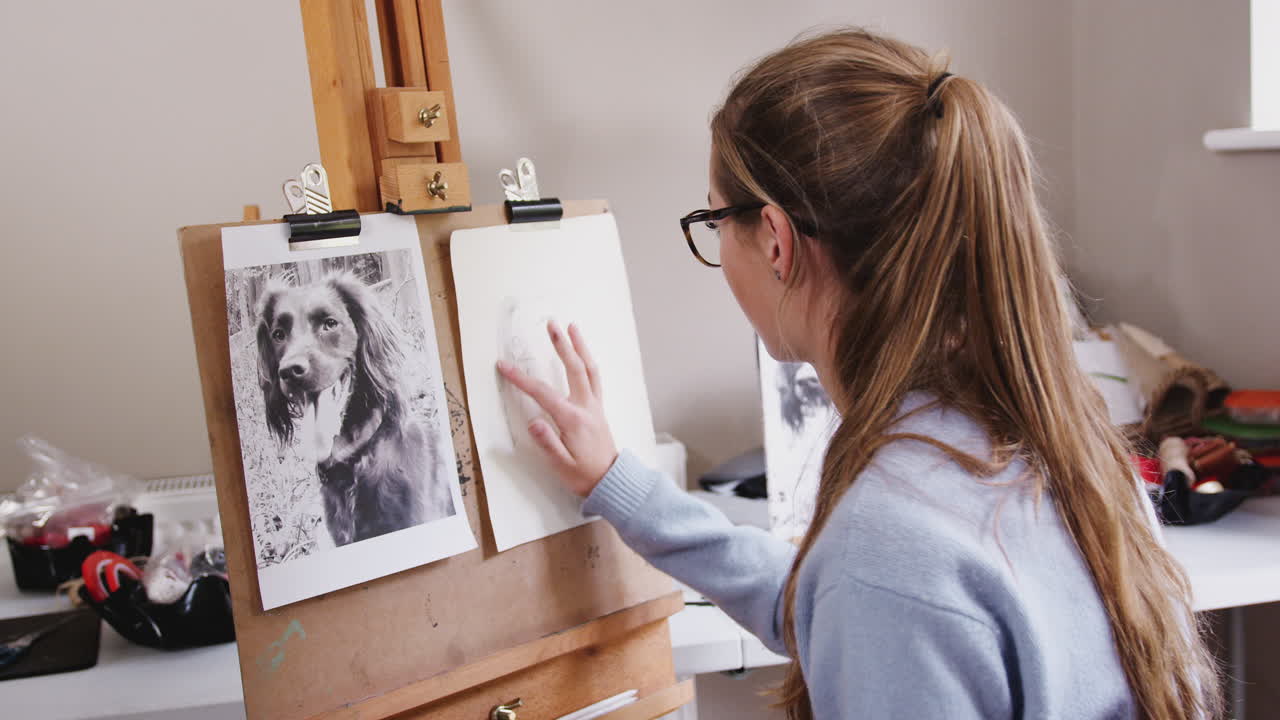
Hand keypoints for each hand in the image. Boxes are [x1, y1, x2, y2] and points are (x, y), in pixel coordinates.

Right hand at [496, 321, 617, 496]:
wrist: (611, 481)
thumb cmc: (583, 476)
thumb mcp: (561, 466)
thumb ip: (547, 444)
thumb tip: (533, 422)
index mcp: (573, 420)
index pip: (543, 394)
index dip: (521, 379)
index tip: (504, 366)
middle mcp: (586, 407)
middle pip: (574, 369)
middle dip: (562, 345)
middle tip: (552, 324)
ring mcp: (595, 406)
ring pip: (590, 369)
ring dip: (580, 347)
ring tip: (572, 327)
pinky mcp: (599, 408)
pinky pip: (595, 378)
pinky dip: (588, 361)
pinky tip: (583, 353)